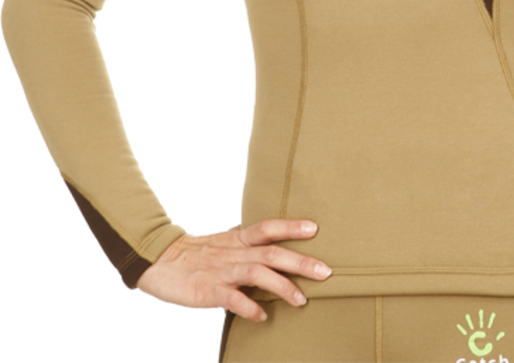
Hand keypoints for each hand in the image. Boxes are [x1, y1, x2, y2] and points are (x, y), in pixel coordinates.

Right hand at [135, 219, 331, 320]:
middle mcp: (234, 252)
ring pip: (256, 274)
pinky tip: (262, 315)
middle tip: (325, 271)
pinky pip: (231, 298)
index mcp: (238, 239)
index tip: (315, 228)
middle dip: (299, 262)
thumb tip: (276, 244)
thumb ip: (249, 244)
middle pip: (271, 253)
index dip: (291, 227)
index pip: (268, 228)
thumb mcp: (226, 243)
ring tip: (301, 300)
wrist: (160, 261)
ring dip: (281, 286)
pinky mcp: (207, 290)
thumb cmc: (199, 254)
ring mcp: (221, 271)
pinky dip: (248, 306)